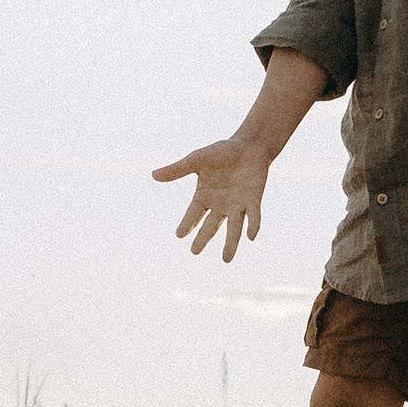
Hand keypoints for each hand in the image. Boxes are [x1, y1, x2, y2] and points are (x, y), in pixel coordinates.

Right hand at [153, 133, 272, 261]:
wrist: (248, 146)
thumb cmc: (221, 152)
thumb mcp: (196, 160)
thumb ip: (176, 170)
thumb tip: (153, 175)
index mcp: (205, 196)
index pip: (193, 214)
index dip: (187, 223)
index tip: (179, 235)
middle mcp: (220, 205)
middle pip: (211, 226)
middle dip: (203, 238)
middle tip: (194, 252)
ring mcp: (238, 204)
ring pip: (233, 228)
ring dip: (230, 244)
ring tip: (226, 260)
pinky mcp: (254, 200)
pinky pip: (253, 216)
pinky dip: (252, 225)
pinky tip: (250, 236)